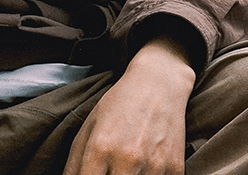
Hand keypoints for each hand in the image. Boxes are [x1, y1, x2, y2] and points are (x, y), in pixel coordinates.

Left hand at [64, 38, 194, 174]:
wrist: (159, 82)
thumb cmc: (120, 104)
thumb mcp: (89, 128)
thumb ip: (73, 166)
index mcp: (100, 148)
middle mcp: (127, 158)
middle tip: (110, 171)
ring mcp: (154, 165)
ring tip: (128, 167)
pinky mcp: (174, 169)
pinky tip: (147, 165)